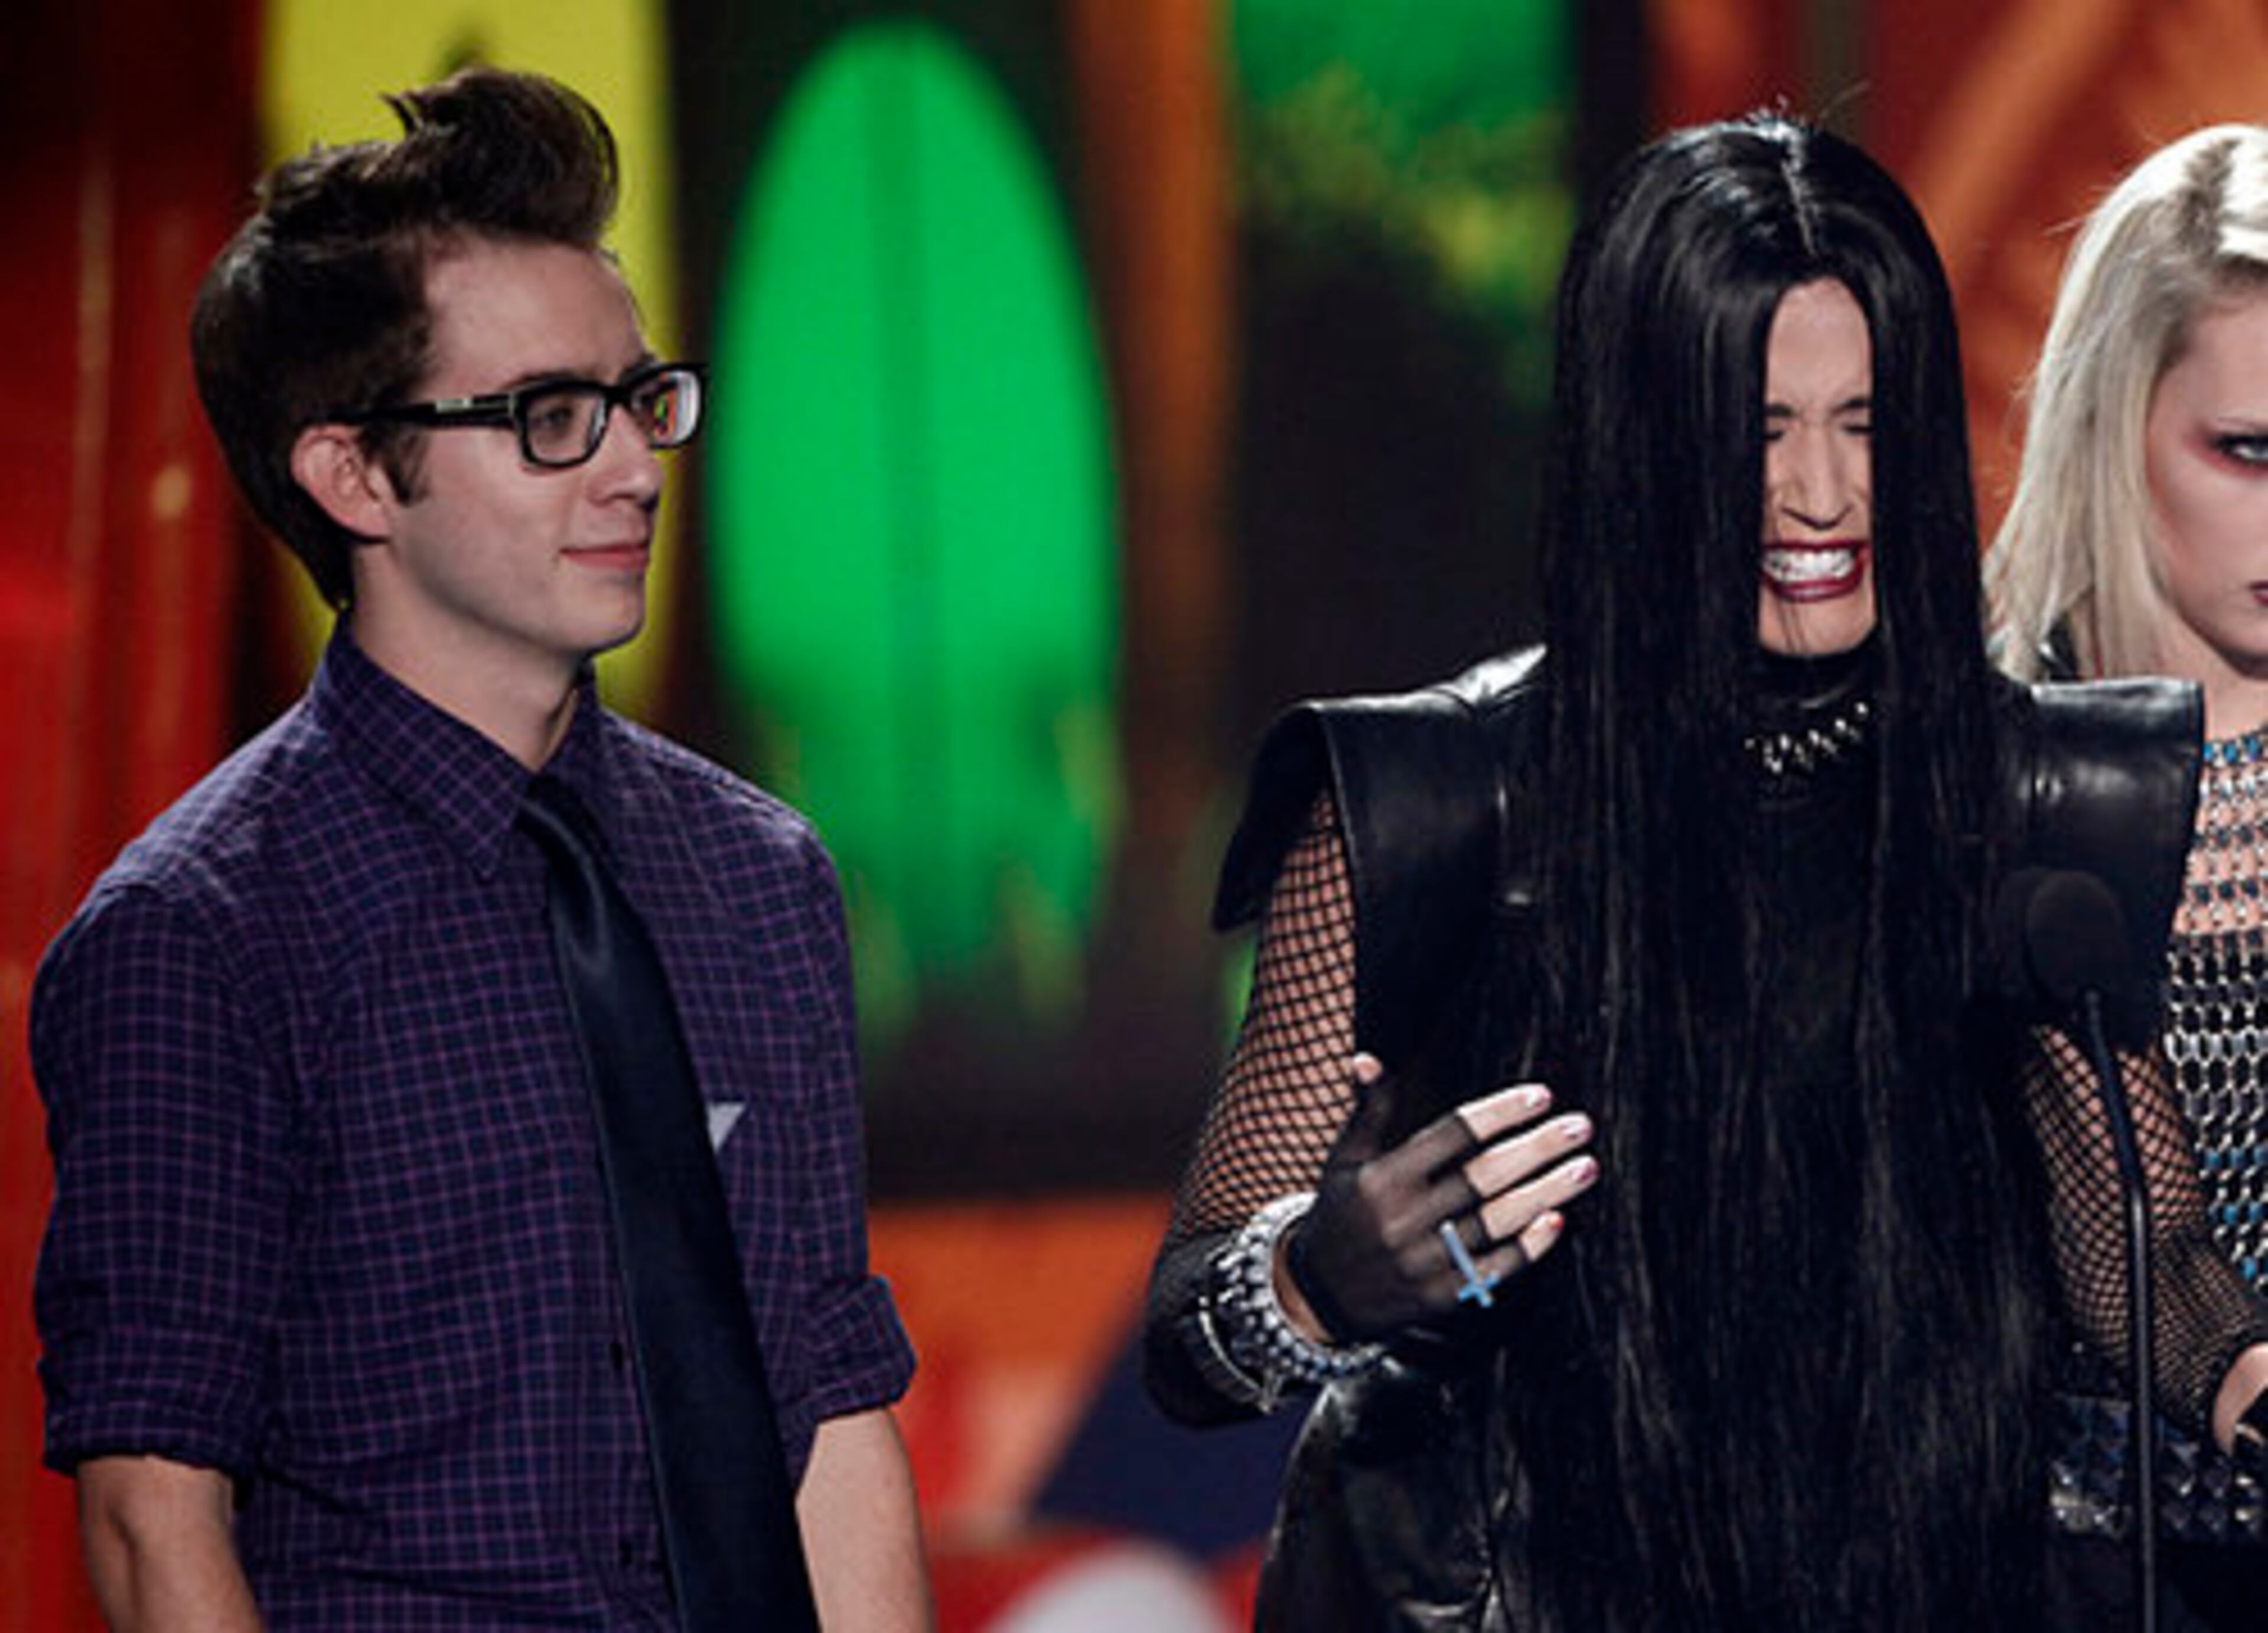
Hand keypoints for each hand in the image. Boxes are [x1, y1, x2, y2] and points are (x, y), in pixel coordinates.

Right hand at [1282, 1053, 1596, 1341]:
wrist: (1319, 1295)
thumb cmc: (1341, 1214)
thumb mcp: (1345, 1161)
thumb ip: (1367, 1111)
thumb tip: (1368, 1059)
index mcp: (1382, 1177)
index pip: (1452, 1135)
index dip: (1499, 1113)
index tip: (1541, 1095)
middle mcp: (1403, 1218)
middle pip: (1483, 1176)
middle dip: (1537, 1148)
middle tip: (1580, 1126)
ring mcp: (1423, 1260)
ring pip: (1497, 1221)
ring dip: (1547, 1192)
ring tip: (1586, 1167)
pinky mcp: (1439, 1295)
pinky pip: (1492, 1269)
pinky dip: (1527, 1247)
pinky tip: (1557, 1220)